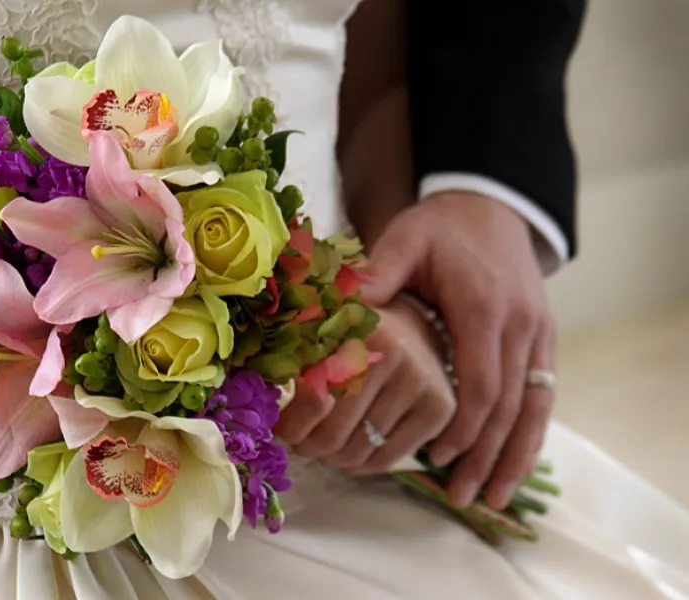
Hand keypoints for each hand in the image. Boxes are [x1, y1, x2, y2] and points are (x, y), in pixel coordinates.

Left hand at [273, 299, 454, 474]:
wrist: (419, 325)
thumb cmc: (359, 332)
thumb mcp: (325, 329)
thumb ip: (292, 351)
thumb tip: (248, 389)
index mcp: (355, 330)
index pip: (312, 398)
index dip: (289, 424)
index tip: (278, 429)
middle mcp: (394, 355)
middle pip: (333, 434)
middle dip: (307, 446)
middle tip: (299, 443)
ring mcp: (420, 383)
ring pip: (357, 452)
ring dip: (331, 458)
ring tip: (322, 447)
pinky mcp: (440, 408)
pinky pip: (387, 458)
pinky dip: (361, 466)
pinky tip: (350, 453)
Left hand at [362, 192, 556, 508]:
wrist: (491, 205)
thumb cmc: (441, 228)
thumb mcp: (406, 239)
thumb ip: (379, 275)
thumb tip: (343, 312)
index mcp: (482, 307)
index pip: (479, 383)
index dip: (461, 426)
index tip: (436, 457)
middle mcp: (519, 325)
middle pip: (507, 405)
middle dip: (485, 455)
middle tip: (461, 497)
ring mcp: (538, 333)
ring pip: (534, 407)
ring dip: (514, 455)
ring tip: (494, 498)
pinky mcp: (543, 338)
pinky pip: (543, 394)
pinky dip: (530, 432)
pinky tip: (516, 462)